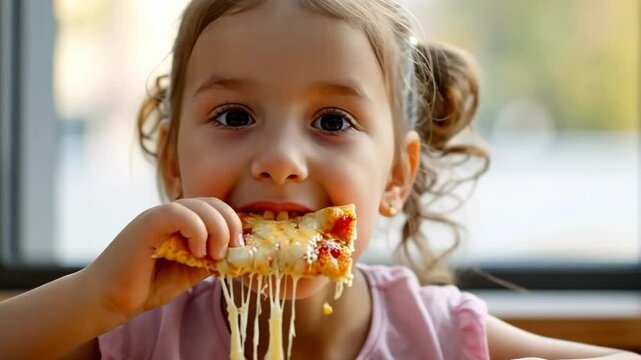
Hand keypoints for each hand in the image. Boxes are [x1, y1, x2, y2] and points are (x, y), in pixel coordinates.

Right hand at [80, 197, 241, 319]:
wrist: (111, 299)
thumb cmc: (148, 285)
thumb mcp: (191, 271)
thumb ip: (212, 259)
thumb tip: (239, 254)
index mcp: (184, 222)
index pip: (217, 209)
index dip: (234, 223)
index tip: (242, 247)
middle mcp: (172, 214)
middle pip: (213, 203)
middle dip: (231, 224)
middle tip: (233, 250)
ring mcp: (159, 216)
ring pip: (200, 206)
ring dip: (217, 229)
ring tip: (215, 255)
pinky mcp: (147, 222)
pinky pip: (179, 214)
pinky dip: (197, 230)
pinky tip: (197, 252)